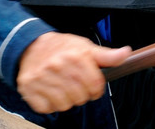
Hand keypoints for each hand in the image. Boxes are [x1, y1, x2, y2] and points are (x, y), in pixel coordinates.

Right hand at [16, 32, 130, 114]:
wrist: (31, 45)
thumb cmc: (62, 48)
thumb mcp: (86, 47)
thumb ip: (107, 55)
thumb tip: (126, 53)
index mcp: (75, 56)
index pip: (95, 85)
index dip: (96, 89)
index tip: (93, 86)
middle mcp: (57, 66)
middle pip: (80, 97)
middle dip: (81, 94)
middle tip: (75, 85)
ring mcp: (41, 78)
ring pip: (64, 105)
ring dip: (66, 100)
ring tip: (62, 87)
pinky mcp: (29, 88)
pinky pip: (46, 108)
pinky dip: (50, 104)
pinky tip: (50, 91)